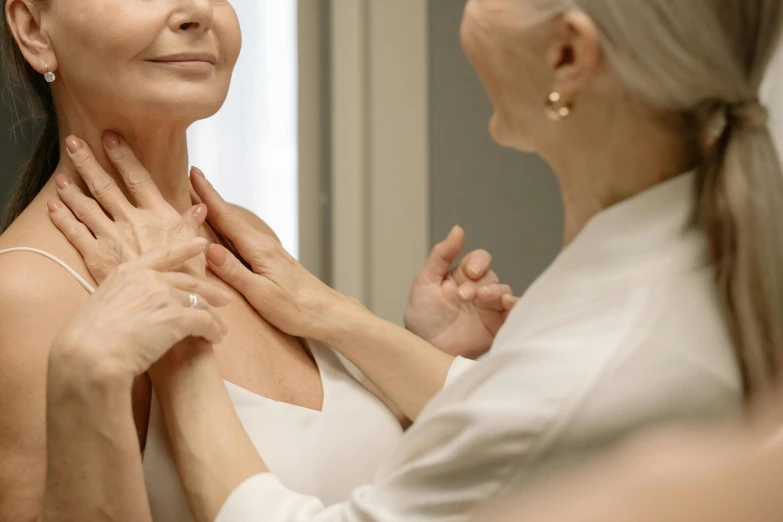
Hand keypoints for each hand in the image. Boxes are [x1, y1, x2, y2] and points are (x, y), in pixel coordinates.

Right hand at [49, 238, 229, 382]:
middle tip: (224, 299)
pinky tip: (215, 340)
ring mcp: (164, 296)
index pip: (163, 255)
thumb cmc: (86, 339)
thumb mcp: (101, 305)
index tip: (202, 243)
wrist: (89, 355)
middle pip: (188, 281)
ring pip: (200, 302)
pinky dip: (213, 331)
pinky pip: (205, 321)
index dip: (185, 248)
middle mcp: (149, 279)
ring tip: (221, 329)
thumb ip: (122, 298)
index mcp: (128, 272)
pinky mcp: (177, 317)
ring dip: (213, 317)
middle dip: (209, 290)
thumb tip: (129, 308)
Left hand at [50, 132, 207, 282]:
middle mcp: (133, 221)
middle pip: (105, 185)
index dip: (123, 156)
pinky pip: (75, 233)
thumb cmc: (186, 280)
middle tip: (73, 142)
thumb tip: (200, 207)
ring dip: (71, 188)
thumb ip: (192, 225)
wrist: (168, 308)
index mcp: (159, 216)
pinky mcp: (98, 258)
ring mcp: (113, 238)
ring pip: (86, 206)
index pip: (138, 178)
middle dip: (87, 162)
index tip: (110, 137)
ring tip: (61, 175)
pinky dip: (62, 218)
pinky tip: (54, 207)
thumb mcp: (196, 249)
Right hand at [188, 168, 358, 340]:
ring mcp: (268, 252)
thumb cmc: (295, 308)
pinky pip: (242, 239)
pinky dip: (227, 229)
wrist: (326, 313)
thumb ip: (233, 272)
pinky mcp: (271, 261)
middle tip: (189, 177)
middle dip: (208, 197)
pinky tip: (222, 231)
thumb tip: (207, 248)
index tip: (192, 172)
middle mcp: (263, 245)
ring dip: (217, 212)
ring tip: (198, 199)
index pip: (226, 217)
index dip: (207, 195)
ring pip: (235, 227)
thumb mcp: (260, 294)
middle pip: (229, 217)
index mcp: (258, 249)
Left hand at [405, 226, 517, 358]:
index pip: (479, 259)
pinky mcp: (497, 326)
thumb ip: (441, 255)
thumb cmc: (423, 317)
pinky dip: (515, 306)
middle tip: (465, 296)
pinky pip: (513, 313)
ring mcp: (489, 308)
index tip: (469, 273)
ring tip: (482, 299)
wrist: (425, 350)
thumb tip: (458, 229)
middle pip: (492, 275)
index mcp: (462, 276)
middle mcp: (479, 289)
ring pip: (504, 291)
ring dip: (496, 292)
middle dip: (482, 283)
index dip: (478, 262)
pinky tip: (509, 304)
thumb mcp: (425, 282)